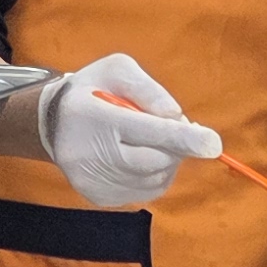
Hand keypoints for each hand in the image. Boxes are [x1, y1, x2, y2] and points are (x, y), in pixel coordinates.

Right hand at [40, 54, 222, 209]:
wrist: (54, 122)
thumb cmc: (93, 90)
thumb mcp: (117, 70)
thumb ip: (148, 89)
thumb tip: (176, 117)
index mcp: (94, 116)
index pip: (145, 130)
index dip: (181, 138)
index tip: (212, 144)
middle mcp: (88, 154)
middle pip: (155, 160)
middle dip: (176, 146)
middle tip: (171, 129)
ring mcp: (93, 181)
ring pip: (155, 178)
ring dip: (166, 161)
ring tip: (148, 140)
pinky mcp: (99, 197)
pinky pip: (146, 191)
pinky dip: (154, 174)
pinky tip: (138, 156)